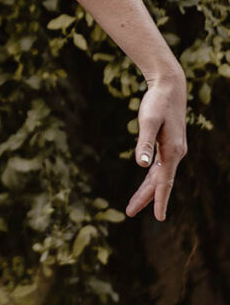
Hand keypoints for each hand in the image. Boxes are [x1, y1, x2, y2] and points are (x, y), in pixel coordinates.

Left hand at [124, 76, 187, 220]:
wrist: (169, 86)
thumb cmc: (157, 102)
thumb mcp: (147, 121)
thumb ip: (144, 143)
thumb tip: (141, 165)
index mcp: (172, 151)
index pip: (164, 182)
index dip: (160, 200)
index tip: (158, 218)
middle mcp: (176, 153)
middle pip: (160, 182)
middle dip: (146, 198)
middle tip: (129, 212)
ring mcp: (173, 149)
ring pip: (159, 175)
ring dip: (147, 189)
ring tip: (134, 204)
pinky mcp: (169, 144)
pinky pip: (160, 166)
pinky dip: (152, 177)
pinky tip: (146, 181)